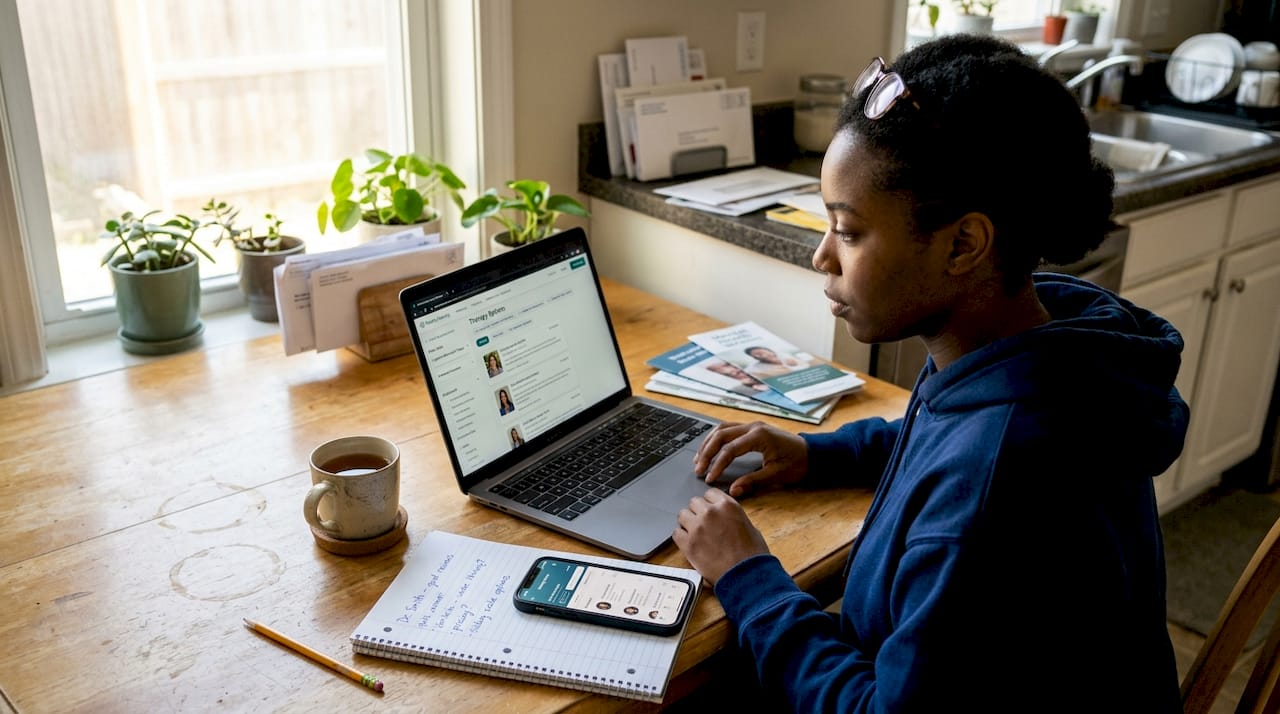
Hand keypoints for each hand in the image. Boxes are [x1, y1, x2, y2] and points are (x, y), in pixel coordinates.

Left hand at [673, 488, 768, 584]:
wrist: (746, 575)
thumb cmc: (752, 555)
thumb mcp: (749, 527)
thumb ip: (732, 518)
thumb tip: (725, 519)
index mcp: (727, 506)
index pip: (709, 494)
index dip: (709, 503)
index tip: (710, 510)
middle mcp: (710, 512)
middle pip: (694, 503)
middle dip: (698, 512)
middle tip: (703, 524)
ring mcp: (697, 527)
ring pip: (682, 515)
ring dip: (688, 523)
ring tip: (695, 534)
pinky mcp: (688, 544)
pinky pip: (676, 533)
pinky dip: (681, 538)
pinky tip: (689, 543)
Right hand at [693, 421, 808, 497]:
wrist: (812, 453)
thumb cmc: (797, 463)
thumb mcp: (776, 475)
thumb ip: (753, 482)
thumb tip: (733, 491)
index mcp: (759, 436)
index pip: (730, 450)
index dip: (717, 465)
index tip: (710, 478)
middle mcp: (754, 427)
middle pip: (721, 435)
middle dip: (707, 452)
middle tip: (698, 469)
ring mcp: (753, 425)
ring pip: (722, 429)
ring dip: (708, 443)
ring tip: (699, 459)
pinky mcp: (753, 428)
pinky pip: (729, 429)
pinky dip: (717, 438)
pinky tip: (710, 449)